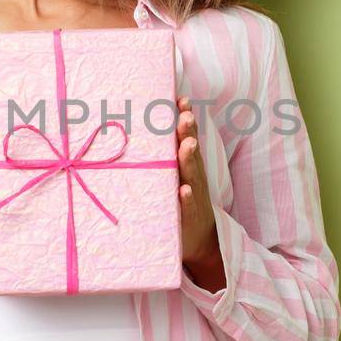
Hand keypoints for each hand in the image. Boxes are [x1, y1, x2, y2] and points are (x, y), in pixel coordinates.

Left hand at [176, 96, 225, 291]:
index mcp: (187, 165)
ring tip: (187, 145)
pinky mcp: (189, 217)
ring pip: (192, 174)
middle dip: (188, 132)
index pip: (186, 137)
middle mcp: (192, 176)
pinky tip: (184, 190)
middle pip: (191, 150)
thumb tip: (140, 132)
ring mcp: (193, 196)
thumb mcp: (172, 178)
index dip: (185, 118)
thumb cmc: (180, 203)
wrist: (200, 241)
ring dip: (189, 159)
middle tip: (185, 115)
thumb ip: (164, 157)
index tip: (181, 98)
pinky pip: (188, 206)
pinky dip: (187, 197)